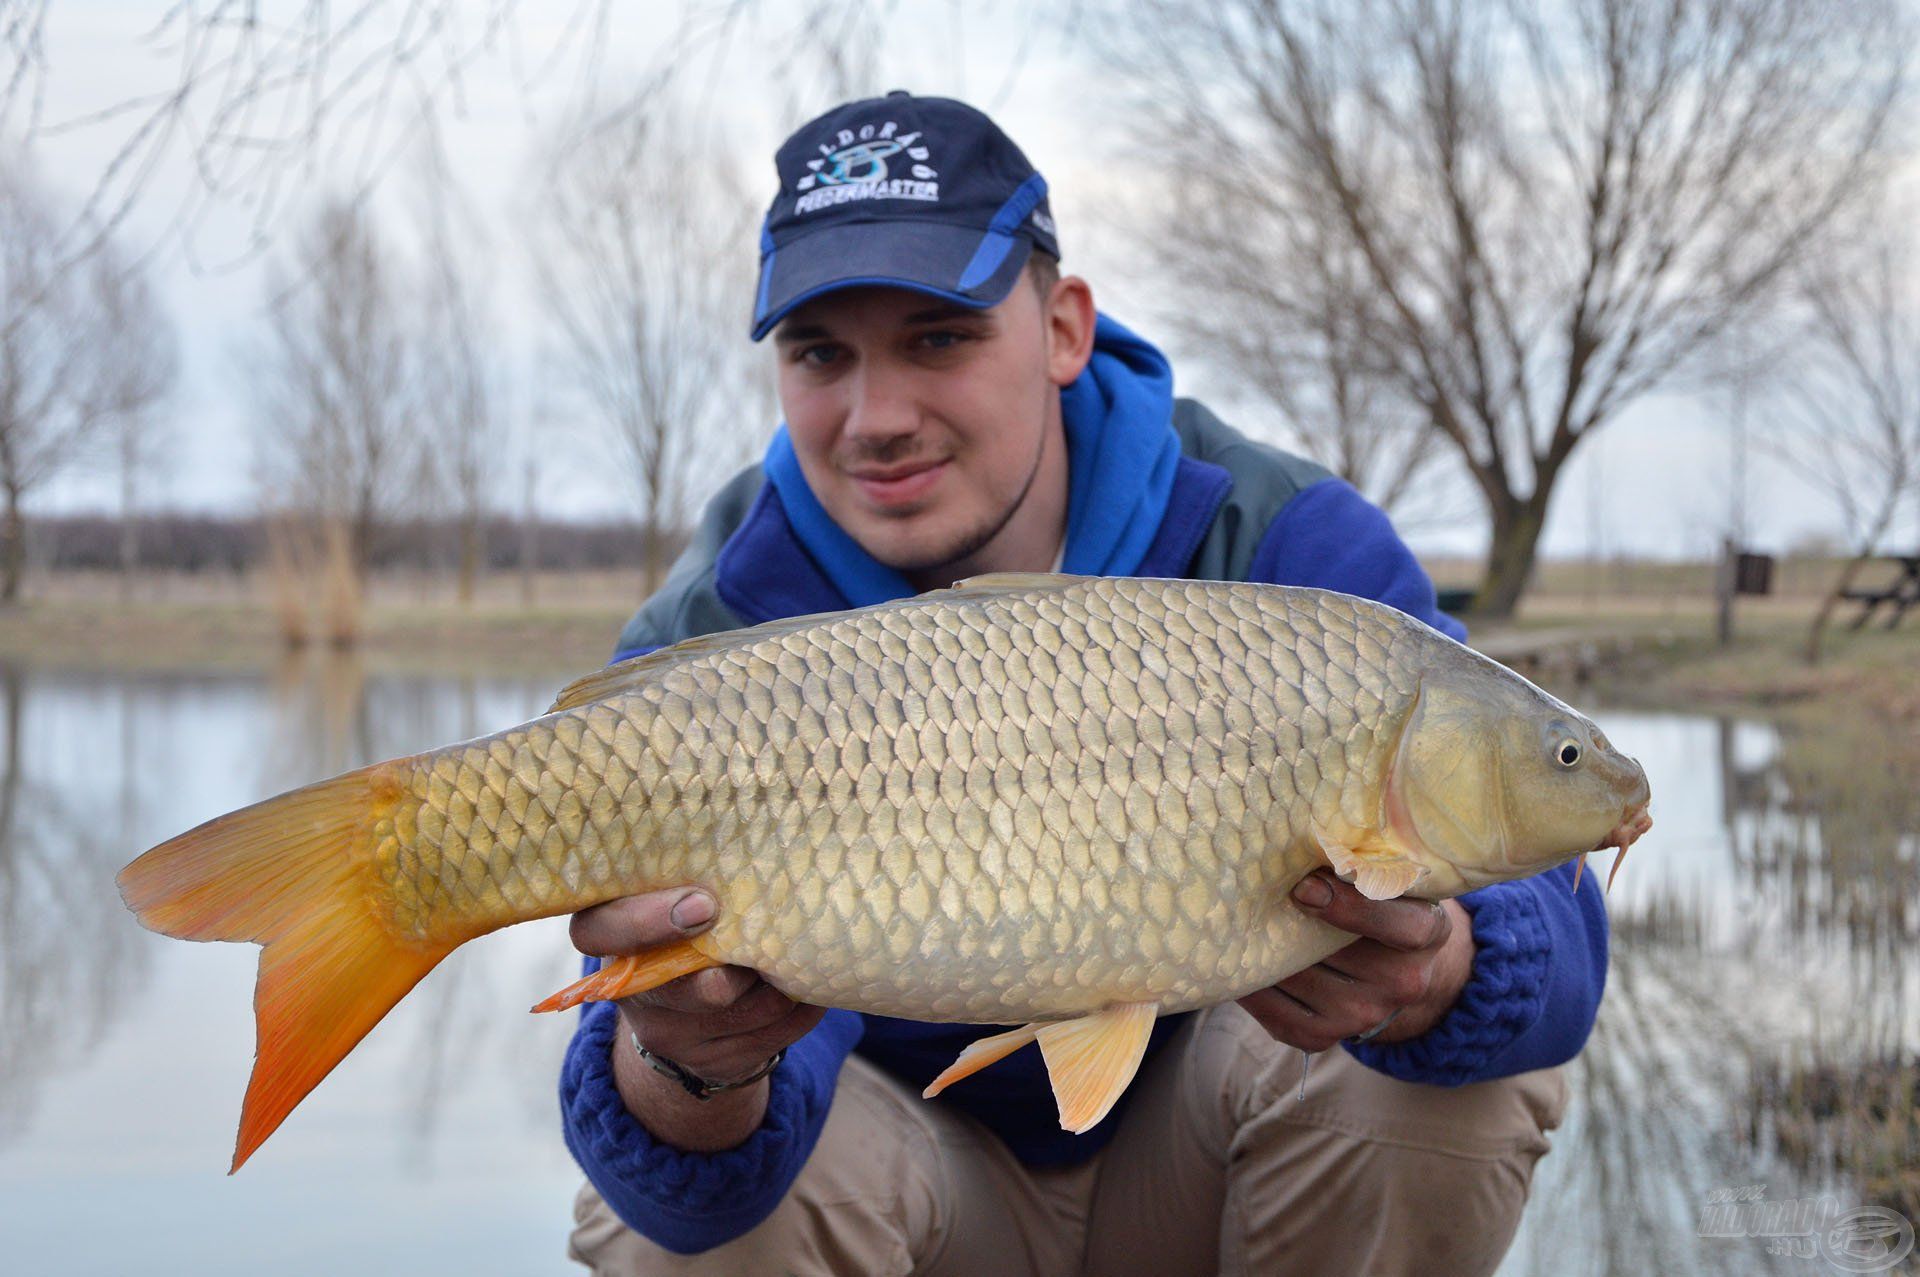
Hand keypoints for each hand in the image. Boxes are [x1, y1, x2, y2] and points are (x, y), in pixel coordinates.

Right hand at [569, 888, 824, 1150]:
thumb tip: (758, 856)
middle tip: (774, 931)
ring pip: (746, 1010)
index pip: (600, 931)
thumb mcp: (672, 897)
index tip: (704, 907)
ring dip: (784, 980)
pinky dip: (800, 1008)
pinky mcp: (712, 1065)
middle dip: (740, 962)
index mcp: (609, 935)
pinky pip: (773, 1035)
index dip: (647, 921)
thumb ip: (697, 880)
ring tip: (803, 948)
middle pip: (686, 989)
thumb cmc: (689, 926)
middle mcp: (632, 996)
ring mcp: (670, 1038)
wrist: (690, 1013)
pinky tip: (809, 983)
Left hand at [1238, 870, 1474, 1052]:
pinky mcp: (1324, 1038)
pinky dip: (1253, 989)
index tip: (1305, 887)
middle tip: (1246, 893)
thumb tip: (1297, 846)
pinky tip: (1239, 964)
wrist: (1393, 970)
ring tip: (1236, 922)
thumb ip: (1360, 865)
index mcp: (1428, 931)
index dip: (1353, 909)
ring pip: (1299, 979)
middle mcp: (1403, 982)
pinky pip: (1278, 1015)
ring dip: (1265, 952)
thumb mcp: (1390, 878)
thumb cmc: (1382, 903)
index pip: (1404, 927)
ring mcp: (1364, 1016)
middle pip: (1332, 952)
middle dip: (1287, 921)